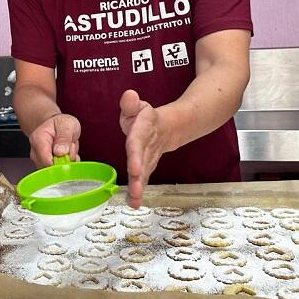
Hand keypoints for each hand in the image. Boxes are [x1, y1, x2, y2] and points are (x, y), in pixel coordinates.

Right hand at [28, 113, 80, 167]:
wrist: (56, 125)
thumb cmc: (60, 124)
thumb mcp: (67, 125)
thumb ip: (64, 137)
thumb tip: (61, 152)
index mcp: (38, 140)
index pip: (46, 160)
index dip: (60, 162)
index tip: (68, 154)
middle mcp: (36, 152)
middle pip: (51, 167)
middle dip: (65, 160)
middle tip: (70, 147)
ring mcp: (40, 160)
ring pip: (56, 170)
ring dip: (67, 162)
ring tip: (68, 149)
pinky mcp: (45, 166)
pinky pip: (58, 171)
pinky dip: (67, 165)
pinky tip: (68, 155)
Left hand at [119, 89, 164, 207]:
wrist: (168, 127)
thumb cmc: (145, 117)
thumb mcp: (138, 106)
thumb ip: (130, 103)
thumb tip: (129, 95)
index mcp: (143, 130)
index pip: (137, 143)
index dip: (136, 156)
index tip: (134, 169)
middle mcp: (147, 147)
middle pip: (143, 162)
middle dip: (139, 177)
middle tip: (135, 189)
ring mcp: (149, 158)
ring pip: (144, 174)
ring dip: (139, 187)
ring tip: (134, 201)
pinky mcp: (148, 166)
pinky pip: (143, 179)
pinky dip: (138, 192)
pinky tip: (133, 203)